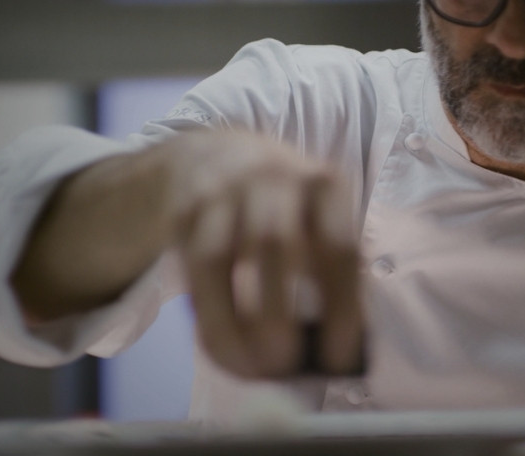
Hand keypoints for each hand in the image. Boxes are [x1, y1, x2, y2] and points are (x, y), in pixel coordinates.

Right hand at [165, 130, 363, 378]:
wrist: (213, 156)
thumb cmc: (282, 205)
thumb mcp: (317, 214)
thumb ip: (330, 267)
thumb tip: (336, 347)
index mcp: (322, 183)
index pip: (337, 247)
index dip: (340, 308)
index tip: (337, 359)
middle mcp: (272, 178)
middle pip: (274, 245)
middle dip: (277, 317)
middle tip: (284, 368)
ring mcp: (221, 191)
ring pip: (219, 259)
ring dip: (232, 325)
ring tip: (250, 369)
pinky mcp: (184, 211)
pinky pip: (190, 271)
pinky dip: (206, 317)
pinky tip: (222, 348)